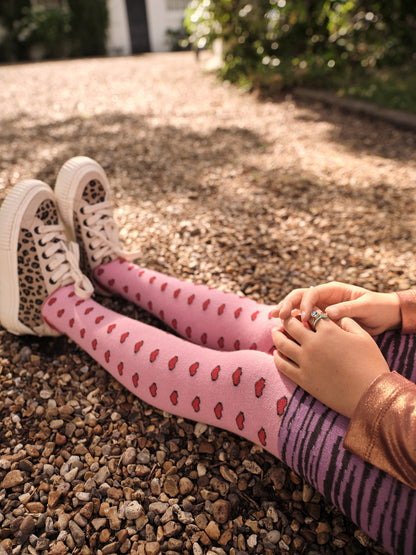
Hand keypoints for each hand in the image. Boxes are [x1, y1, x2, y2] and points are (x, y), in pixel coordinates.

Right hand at [272, 281, 400, 334]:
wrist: (385, 316)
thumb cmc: (378, 308)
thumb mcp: (366, 306)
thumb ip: (347, 308)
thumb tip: (328, 313)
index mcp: (333, 290)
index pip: (312, 293)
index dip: (304, 304)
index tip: (302, 318)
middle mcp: (324, 296)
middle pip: (299, 296)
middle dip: (287, 304)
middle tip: (279, 316)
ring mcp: (321, 306)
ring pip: (297, 306)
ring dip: (285, 311)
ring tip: (273, 318)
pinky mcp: (320, 318)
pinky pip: (303, 319)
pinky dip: (292, 322)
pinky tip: (284, 329)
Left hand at [272, 315, 389, 417]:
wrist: (370, 396)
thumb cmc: (371, 365)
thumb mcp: (364, 338)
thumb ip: (348, 322)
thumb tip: (336, 316)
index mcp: (328, 331)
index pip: (311, 314)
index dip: (307, 310)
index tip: (304, 311)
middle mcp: (313, 344)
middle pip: (291, 325)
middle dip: (286, 318)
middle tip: (283, 317)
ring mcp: (305, 362)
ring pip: (281, 344)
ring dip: (276, 335)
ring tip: (275, 332)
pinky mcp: (302, 379)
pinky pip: (282, 365)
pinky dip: (277, 357)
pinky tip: (276, 354)